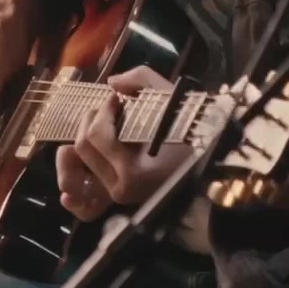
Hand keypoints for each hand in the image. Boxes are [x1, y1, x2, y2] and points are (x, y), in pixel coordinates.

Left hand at [56, 65, 194, 219]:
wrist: (216, 168)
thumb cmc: (196, 136)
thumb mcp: (175, 101)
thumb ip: (141, 81)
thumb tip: (113, 82)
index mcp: (132, 170)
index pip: (96, 134)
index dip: (103, 109)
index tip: (118, 100)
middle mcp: (120, 188)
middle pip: (81, 149)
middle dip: (89, 120)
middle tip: (107, 110)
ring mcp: (117, 198)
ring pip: (73, 176)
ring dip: (72, 151)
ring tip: (90, 133)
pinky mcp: (118, 202)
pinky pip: (85, 206)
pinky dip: (74, 196)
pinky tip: (72, 182)